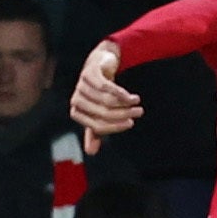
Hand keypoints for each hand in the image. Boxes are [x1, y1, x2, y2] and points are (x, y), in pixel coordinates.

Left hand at [70, 41, 139, 156]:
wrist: (99, 65)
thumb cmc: (99, 91)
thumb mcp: (98, 111)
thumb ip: (95, 130)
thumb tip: (91, 152)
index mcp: (77, 112)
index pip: (97, 126)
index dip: (115, 126)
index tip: (131, 123)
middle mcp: (76, 99)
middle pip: (103, 113)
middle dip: (124, 114)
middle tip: (139, 112)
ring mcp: (81, 86)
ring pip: (107, 101)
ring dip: (125, 103)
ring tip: (137, 102)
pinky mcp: (90, 73)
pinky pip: (107, 87)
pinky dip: (122, 93)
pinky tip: (132, 96)